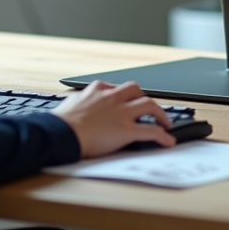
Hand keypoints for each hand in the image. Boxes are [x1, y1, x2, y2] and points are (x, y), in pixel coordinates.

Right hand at [52, 81, 175, 157]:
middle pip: (136, 89)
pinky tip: (168, 141)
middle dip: (144, 97)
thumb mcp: (69, 104)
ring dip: (160, 113)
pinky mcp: (127, 130)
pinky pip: (151, 131)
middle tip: (149, 108)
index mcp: (96, 90)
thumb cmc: (60, 123)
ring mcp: (121, 113)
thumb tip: (77, 106)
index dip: (122, 96)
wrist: (60, 133)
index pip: (114, 88)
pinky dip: (163, 136)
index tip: (125, 101)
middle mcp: (112, 98)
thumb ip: (80, 102)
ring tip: (165, 122)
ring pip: (149, 104)